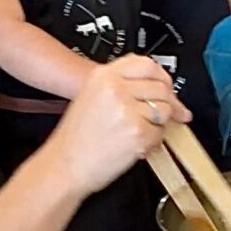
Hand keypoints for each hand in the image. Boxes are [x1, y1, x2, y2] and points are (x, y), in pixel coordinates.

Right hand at [50, 55, 191, 195]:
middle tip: (157, 116)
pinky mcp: (137, 133)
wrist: (64, 166)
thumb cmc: (75, 139)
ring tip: (138, 132)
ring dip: (158, 124)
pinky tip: (135, 145)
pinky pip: (160, 133)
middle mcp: (115, 89)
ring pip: (165, 109)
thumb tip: (156, 84)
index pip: (146, 64)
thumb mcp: (91, 97)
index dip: (161, 76)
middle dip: (165, 104)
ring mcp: (127, 110)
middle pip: (161, 87)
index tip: (165, 86)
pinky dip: (153, 142)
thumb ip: (121, 86)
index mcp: (103, 76)